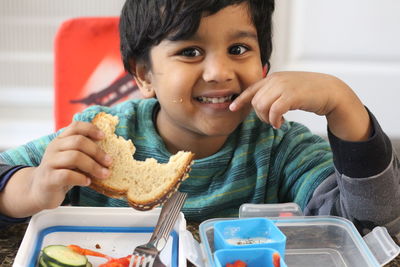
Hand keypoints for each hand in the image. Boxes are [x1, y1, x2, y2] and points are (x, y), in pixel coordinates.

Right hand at [29, 121, 111, 209]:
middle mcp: (54, 148)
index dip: (91, 129)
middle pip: (79, 142)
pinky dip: (81, 178)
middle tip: (109, 162)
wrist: (40, 190)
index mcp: (60, 140)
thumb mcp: (72, 158)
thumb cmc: (61, 172)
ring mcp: (50, 163)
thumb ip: (84, 151)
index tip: (104, 137)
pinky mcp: (49, 178)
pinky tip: (88, 182)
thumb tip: (109, 150)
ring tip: (104, 174)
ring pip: (74, 157)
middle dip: (97, 152)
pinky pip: (67, 175)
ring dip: (93, 166)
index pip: (75, 127)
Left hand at [230, 71, 370, 139]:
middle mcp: (277, 80)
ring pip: (262, 106)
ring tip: (276, 122)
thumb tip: (260, 105)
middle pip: (256, 101)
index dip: (241, 100)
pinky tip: (281, 123)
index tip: (232, 108)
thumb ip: (274, 92)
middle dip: (259, 115)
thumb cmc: (309, 92)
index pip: (252, 89)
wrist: (331, 91)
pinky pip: (274, 111)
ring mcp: (284, 86)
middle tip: (271, 121)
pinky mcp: (292, 95)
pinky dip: (275, 120)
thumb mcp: (288, 88)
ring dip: (267, 119)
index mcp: (274, 78)